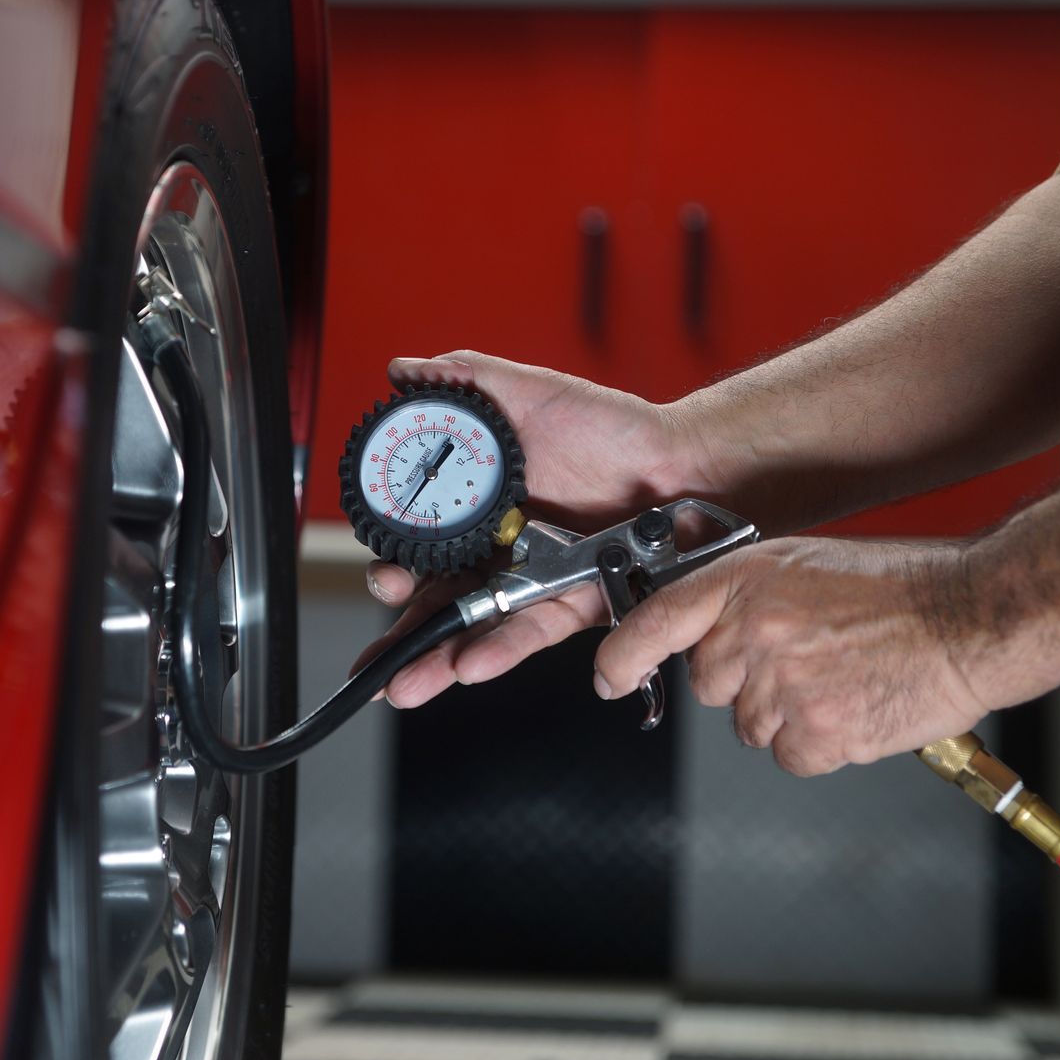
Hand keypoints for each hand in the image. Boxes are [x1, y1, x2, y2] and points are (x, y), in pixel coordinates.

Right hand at [358, 350, 723, 706]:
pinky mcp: (574, 603)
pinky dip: (500, 649)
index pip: (423, 548)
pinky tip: (469, 665)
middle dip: (403, 635)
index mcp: (480, 510)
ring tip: (405, 685)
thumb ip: (464, 380)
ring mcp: (536, 581)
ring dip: (436, 661)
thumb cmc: (608, 426)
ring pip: (476, 627)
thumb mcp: (527, 392)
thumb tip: (401, 373)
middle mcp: (501, 552)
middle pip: (440, 600)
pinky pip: (532, 631)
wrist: (679, 459)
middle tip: (381, 656)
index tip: (382, 574)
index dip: (395, 565)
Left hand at [593, 537, 1019, 775]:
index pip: (658, 619)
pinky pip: (791, 756)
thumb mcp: (807, 564)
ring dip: (789, 716)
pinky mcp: (820, 730)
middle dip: (745, 683)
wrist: (974, 614)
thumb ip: (751, 597)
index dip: (624, 654)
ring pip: (751, 726)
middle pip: (710, 685)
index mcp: (747, 581)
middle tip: (804, 662)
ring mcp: (784, 683)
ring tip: (844, 679)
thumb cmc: (904, 585)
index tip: (610, 677)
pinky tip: (858, 708)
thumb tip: (717, 634)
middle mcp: (755, 629)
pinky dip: (821, 745)